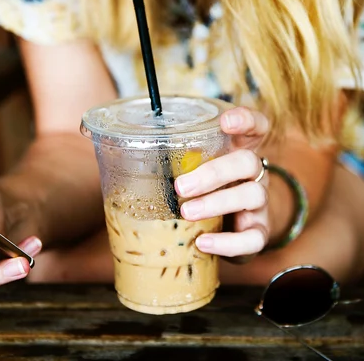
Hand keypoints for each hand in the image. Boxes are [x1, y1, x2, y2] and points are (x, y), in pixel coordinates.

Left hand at [175, 107, 269, 260]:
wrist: (235, 226)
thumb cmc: (205, 189)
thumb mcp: (193, 167)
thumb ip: (167, 155)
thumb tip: (103, 142)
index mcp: (239, 150)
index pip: (255, 126)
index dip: (245, 120)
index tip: (225, 121)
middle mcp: (254, 173)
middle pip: (247, 162)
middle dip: (214, 172)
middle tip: (181, 186)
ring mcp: (259, 203)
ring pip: (252, 196)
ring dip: (216, 203)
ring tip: (186, 212)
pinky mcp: (259, 232)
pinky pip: (253, 238)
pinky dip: (228, 242)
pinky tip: (202, 242)